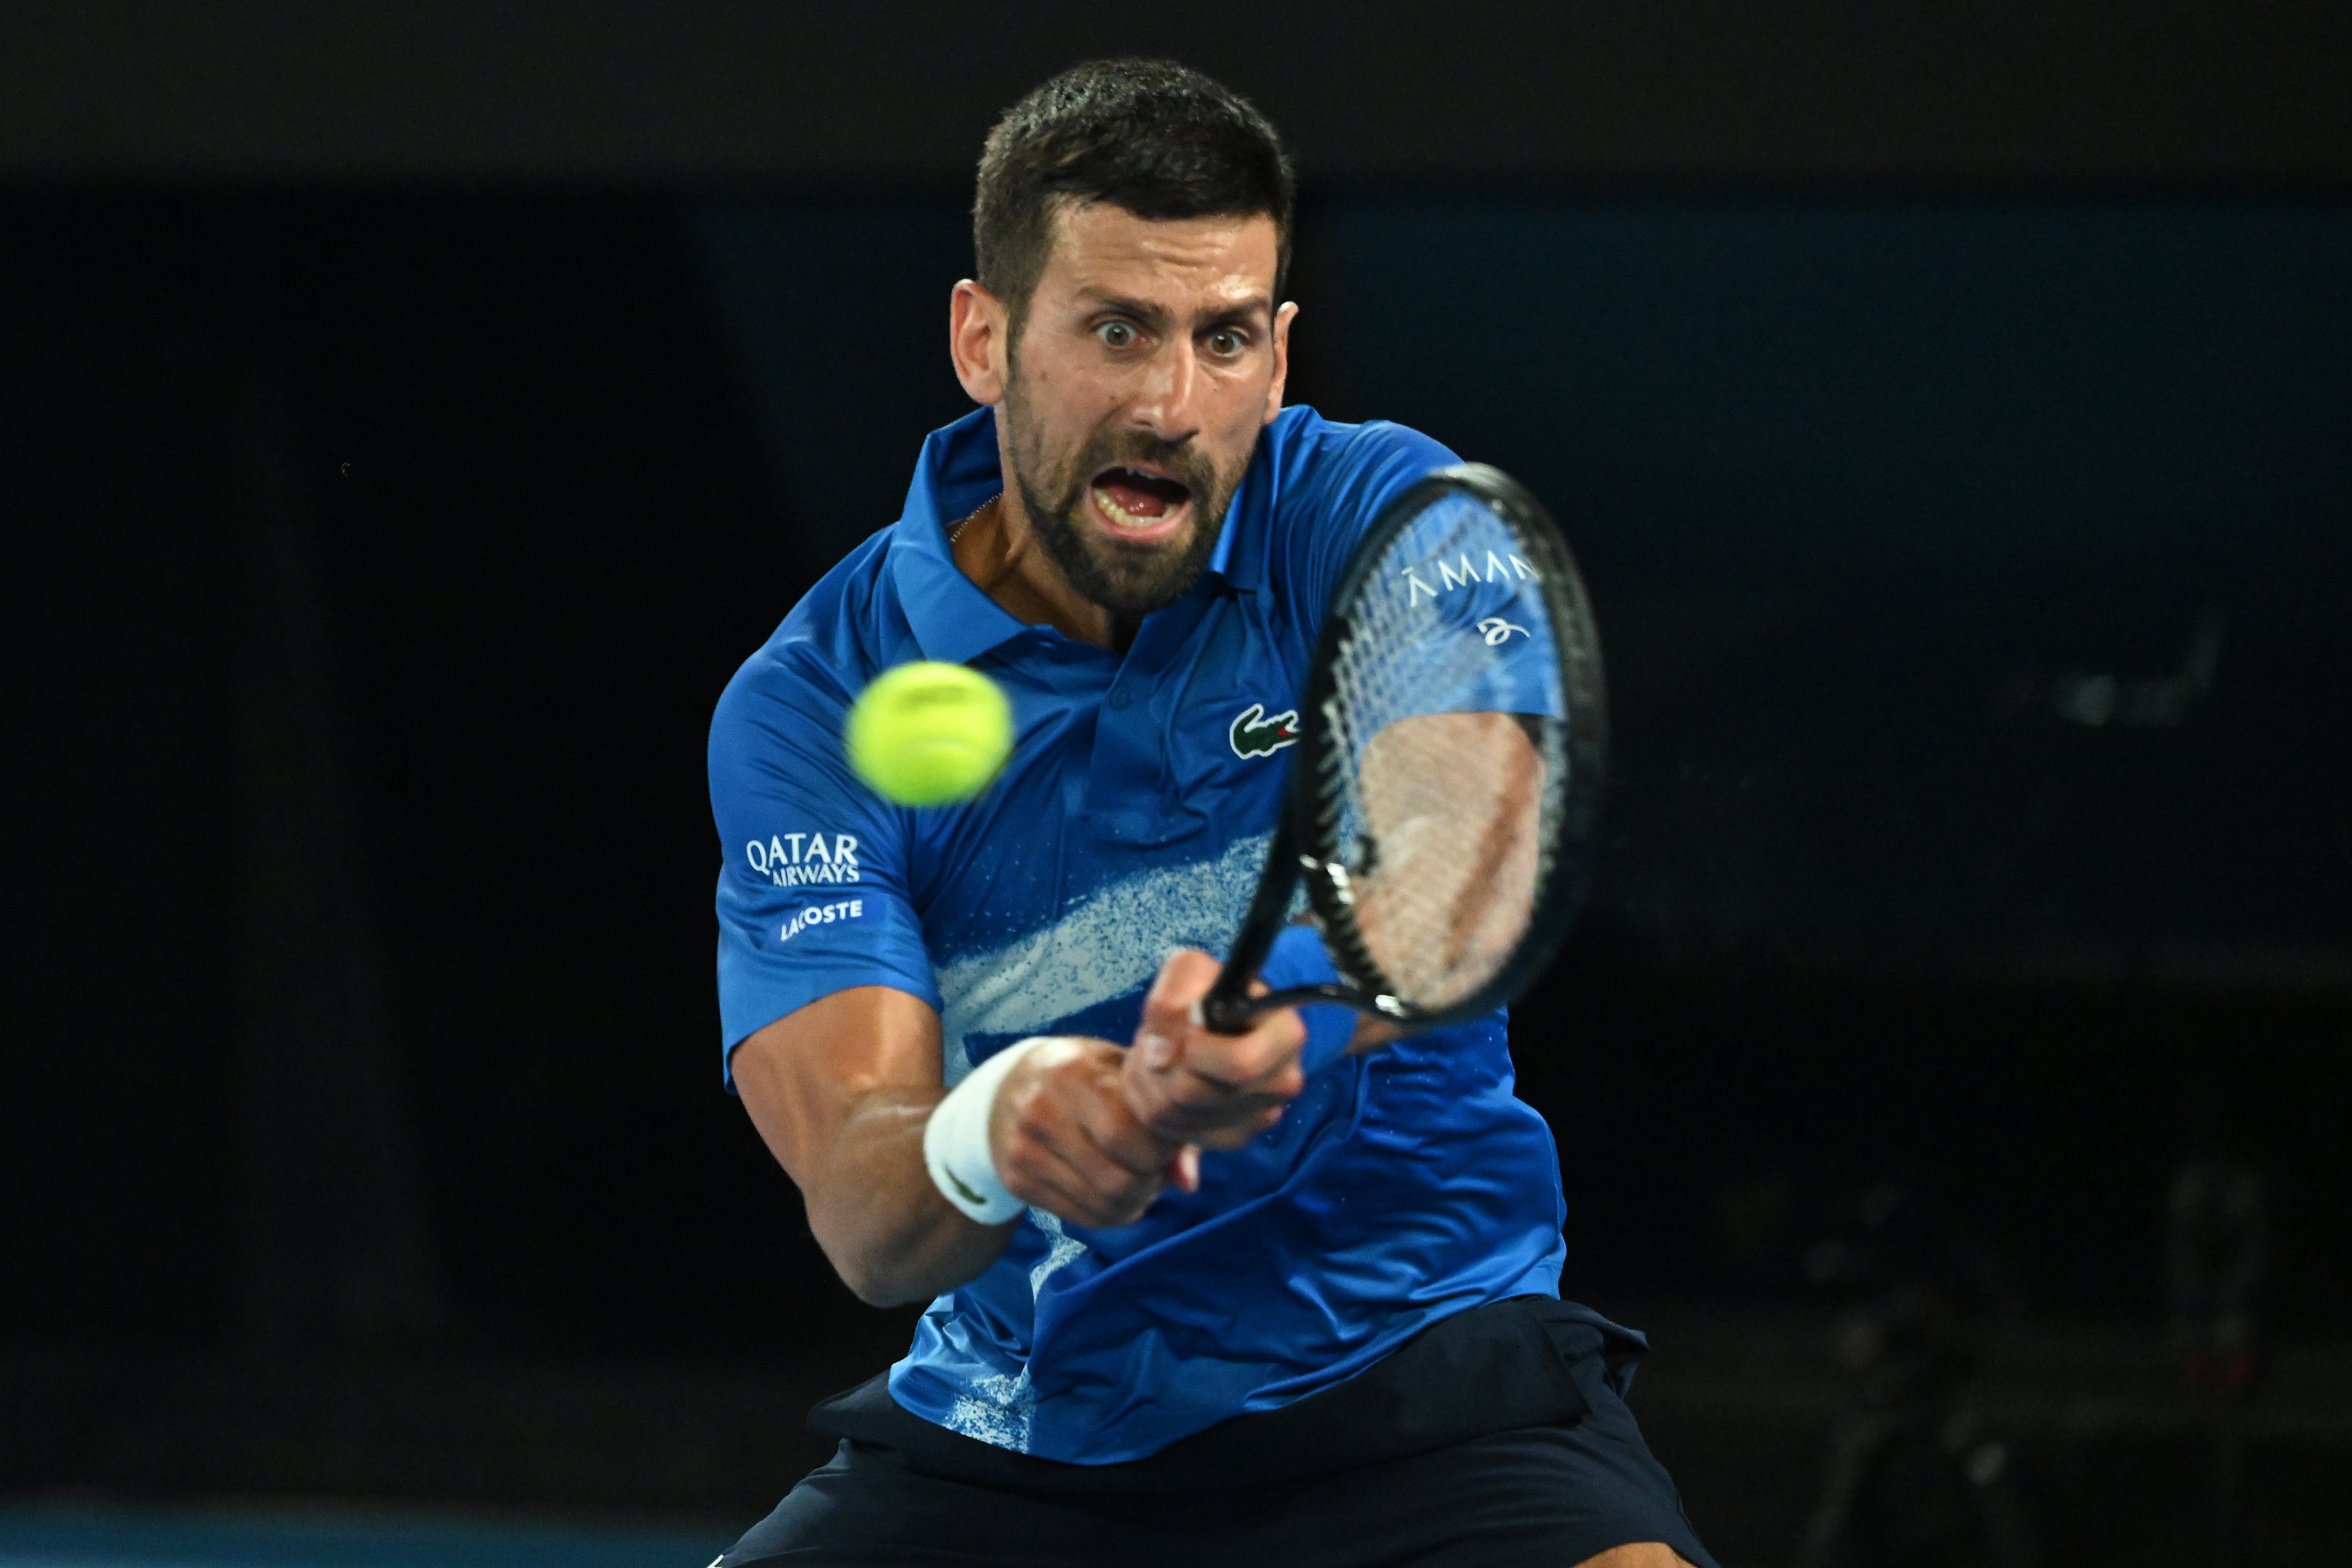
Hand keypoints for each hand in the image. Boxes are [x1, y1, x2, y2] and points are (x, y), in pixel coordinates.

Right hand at [988, 1036, 1192, 1228]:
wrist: (1008, 1086)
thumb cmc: (1083, 1074)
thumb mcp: (1121, 1073)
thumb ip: (1162, 1118)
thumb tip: (1189, 1183)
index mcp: (1070, 1074)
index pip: (1126, 1134)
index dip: (1161, 1151)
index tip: (1168, 1145)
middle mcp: (1040, 1113)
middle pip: (1117, 1179)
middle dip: (1151, 1183)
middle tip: (1156, 1170)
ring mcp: (1023, 1151)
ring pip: (1101, 1205)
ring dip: (1135, 1203)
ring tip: (1140, 1183)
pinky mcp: (1017, 1181)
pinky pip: (1081, 1218)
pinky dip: (1111, 1215)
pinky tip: (1117, 1195)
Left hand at [1121, 949, 1305, 1149]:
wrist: (1209, 1024)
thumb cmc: (1206, 993)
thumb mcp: (1188, 971)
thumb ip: (1171, 998)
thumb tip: (1162, 1053)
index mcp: (1286, 1035)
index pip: (1240, 1064)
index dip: (1196, 1049)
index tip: (1187, 1027)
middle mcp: (1283, 1082)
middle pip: (1196, 1094)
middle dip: (1163, 1065)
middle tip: (1163, 1042)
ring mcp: (1260, 1116)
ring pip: (1178, 1115)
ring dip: (1152, 1082)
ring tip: (1163, 1057)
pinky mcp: (1234, 1138)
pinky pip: (1175, 1133)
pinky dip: (1155, 1106)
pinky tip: (1167, 1081)